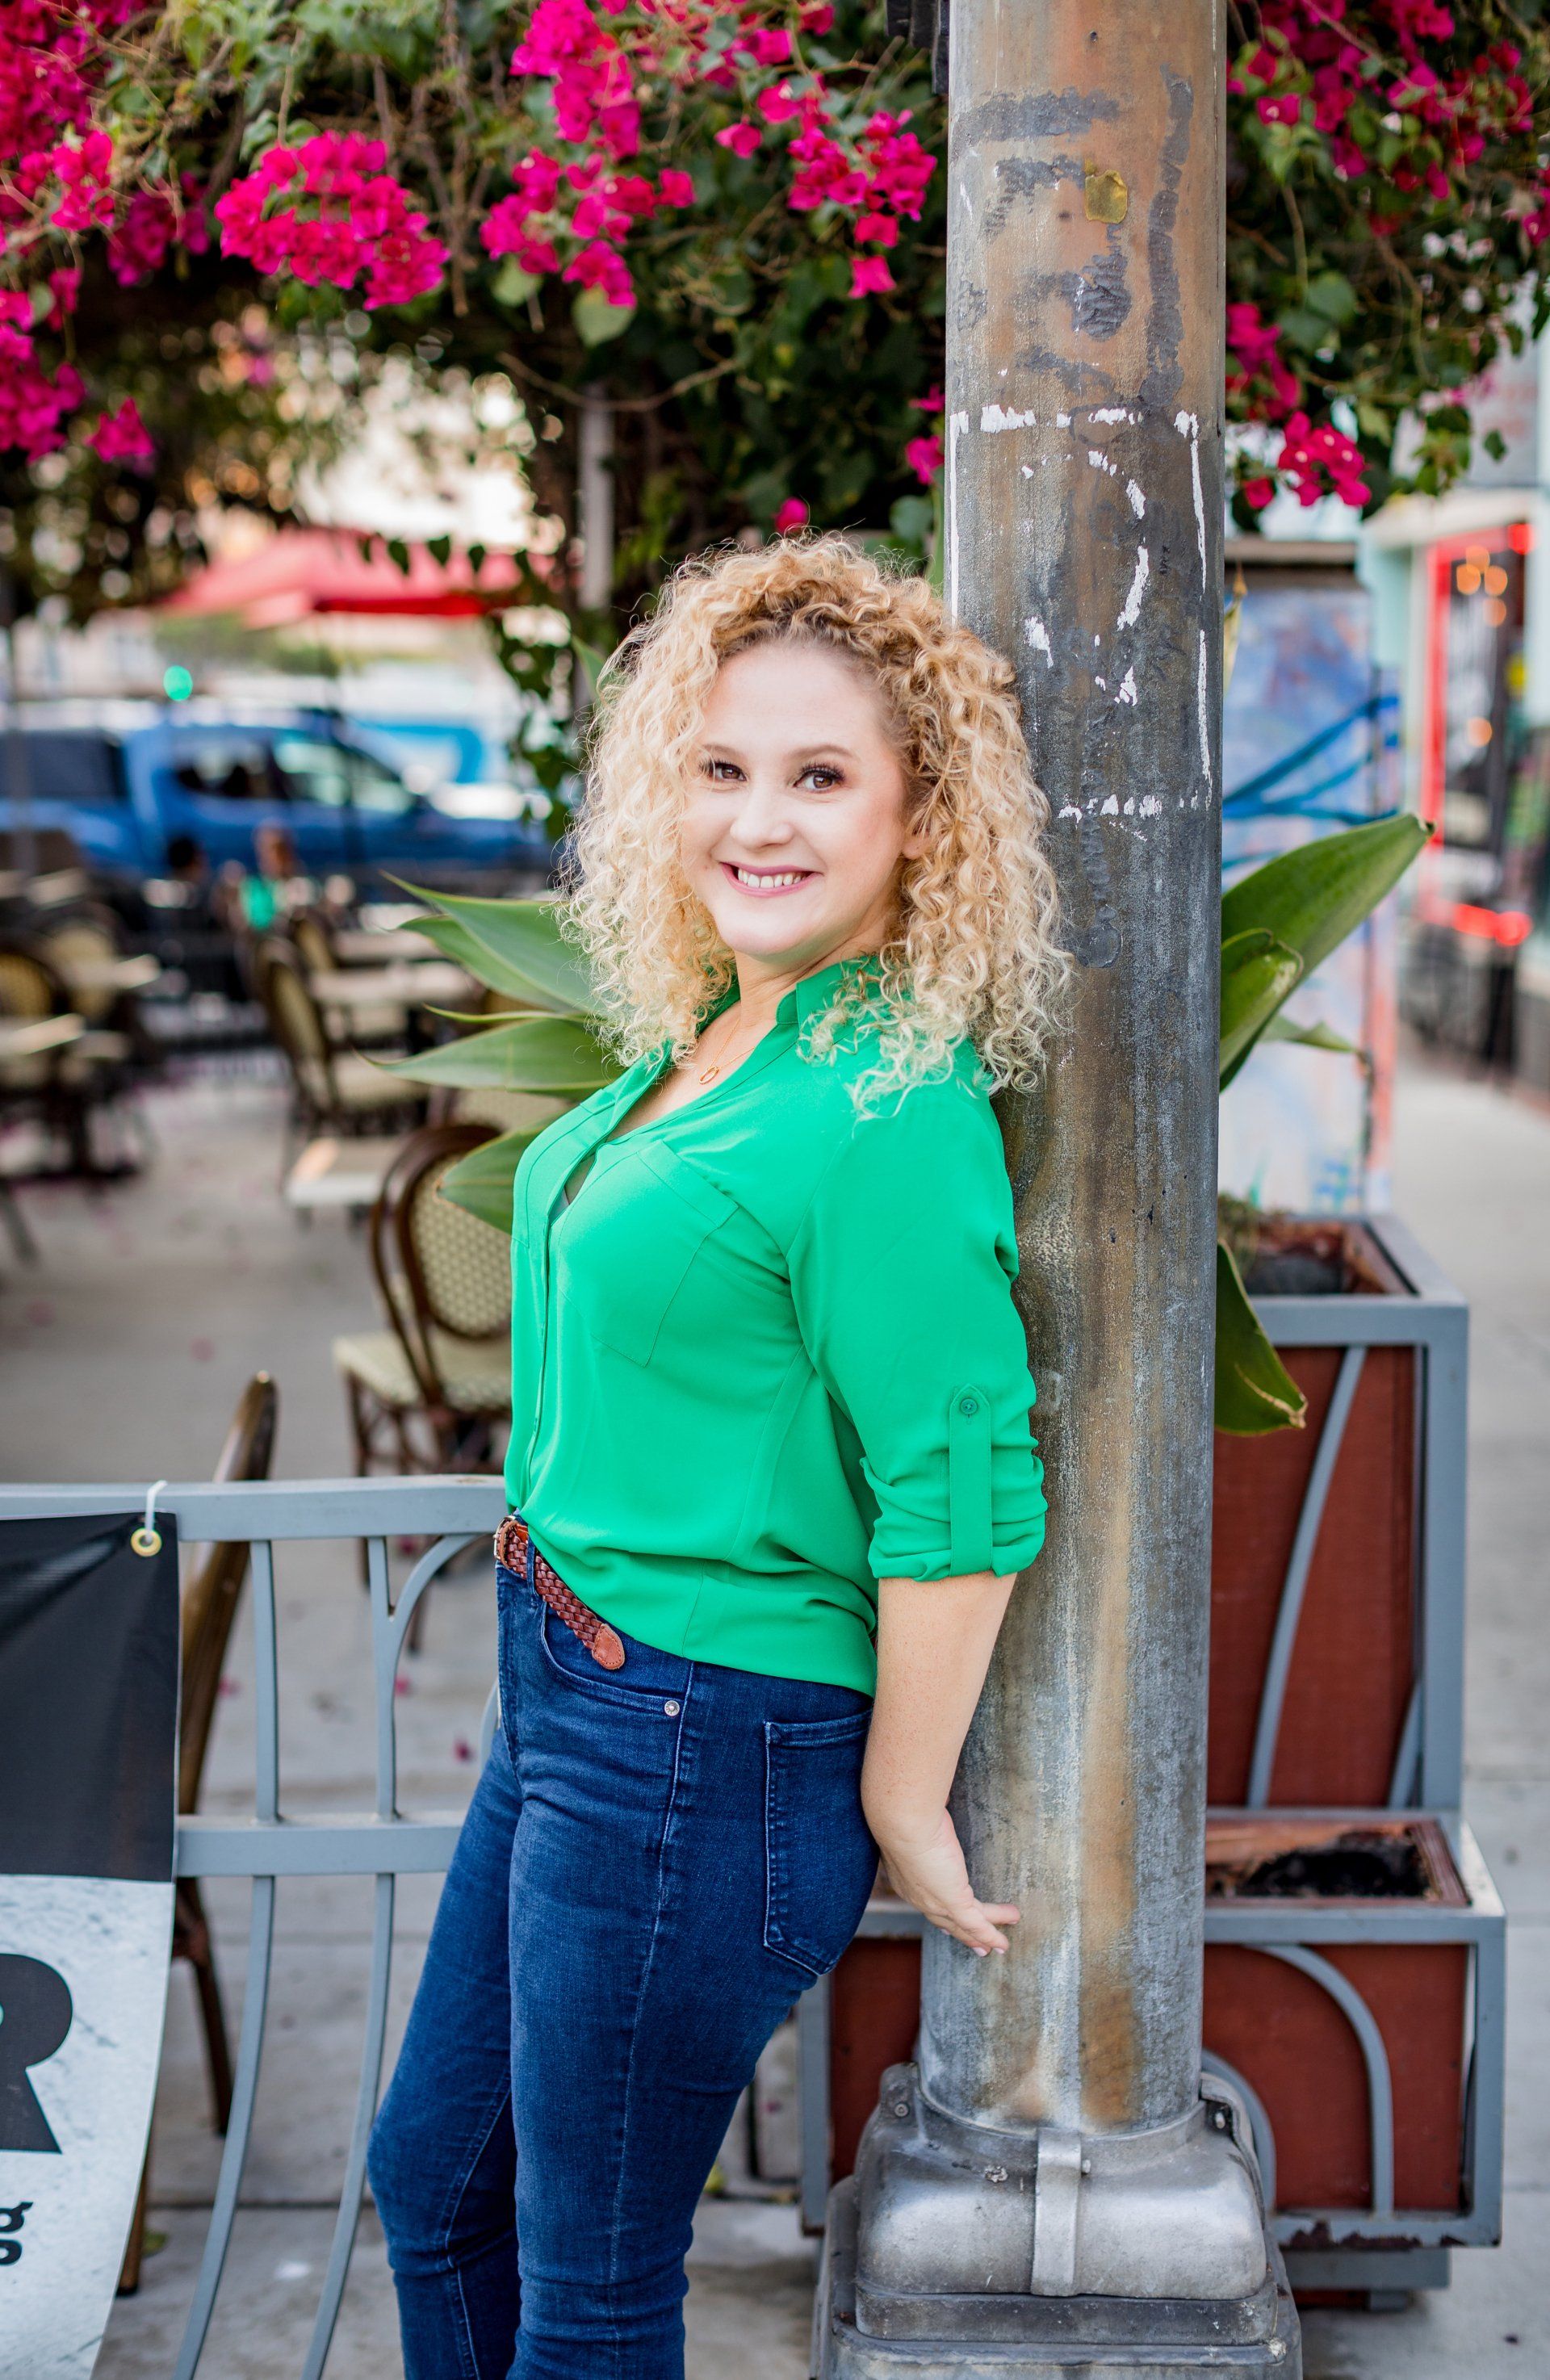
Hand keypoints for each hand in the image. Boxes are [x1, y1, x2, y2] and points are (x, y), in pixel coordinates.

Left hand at [872, 1806, 1019, 1954]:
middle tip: (979, 1947)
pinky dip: (991, 1934)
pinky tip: (1004, 1942)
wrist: (903, 1820)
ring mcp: (935, 1902)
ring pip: (966, 1924)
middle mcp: (918, 1896)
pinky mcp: (953, 1901)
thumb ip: (932, 1819)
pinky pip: (976, 1924)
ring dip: (988, 1930)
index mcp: (906, 1879)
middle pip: (945, 1922)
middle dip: (962, 1934)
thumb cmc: (908, 1810)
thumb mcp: (920, 1819)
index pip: (927, 1901)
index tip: (948, 1923)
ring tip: (1008, 1931)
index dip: (940, 1914)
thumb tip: (940, 1801)